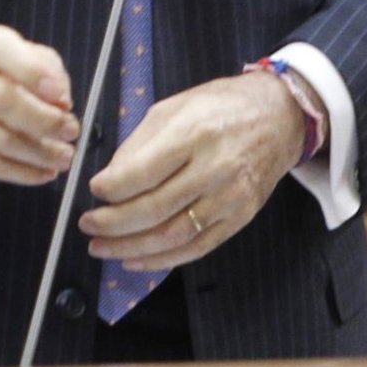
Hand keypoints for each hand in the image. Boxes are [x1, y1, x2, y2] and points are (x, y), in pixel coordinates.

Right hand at [0, 24, 78, 185]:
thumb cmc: (5, 76)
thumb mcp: (30, 60)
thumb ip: (51, 73)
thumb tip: (62, 104)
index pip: (2, 51)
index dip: (33, 73)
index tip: (63, 97)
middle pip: (1, 100)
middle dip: (43, 121)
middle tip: (71, 132)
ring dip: (39, 153)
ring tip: (64, 157)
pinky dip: (22, 173)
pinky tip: (44, 172)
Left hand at [79, 69, 309, 266]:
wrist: (279, 117)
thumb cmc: (220, 106)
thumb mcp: (174, 107)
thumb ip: (140, 142)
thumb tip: (109, 179)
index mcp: (194, 133)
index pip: (145, 171)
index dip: (112, 188)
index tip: (93, 191)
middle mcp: (215, 168)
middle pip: (155, 208)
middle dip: (113, 223)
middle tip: (88, 225)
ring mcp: (230, 198)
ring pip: (173, 235)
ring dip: (131, 248)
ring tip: (102, 247)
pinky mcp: (239, 218)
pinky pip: (196, 248)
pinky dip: (162, 260)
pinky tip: (136, 259)